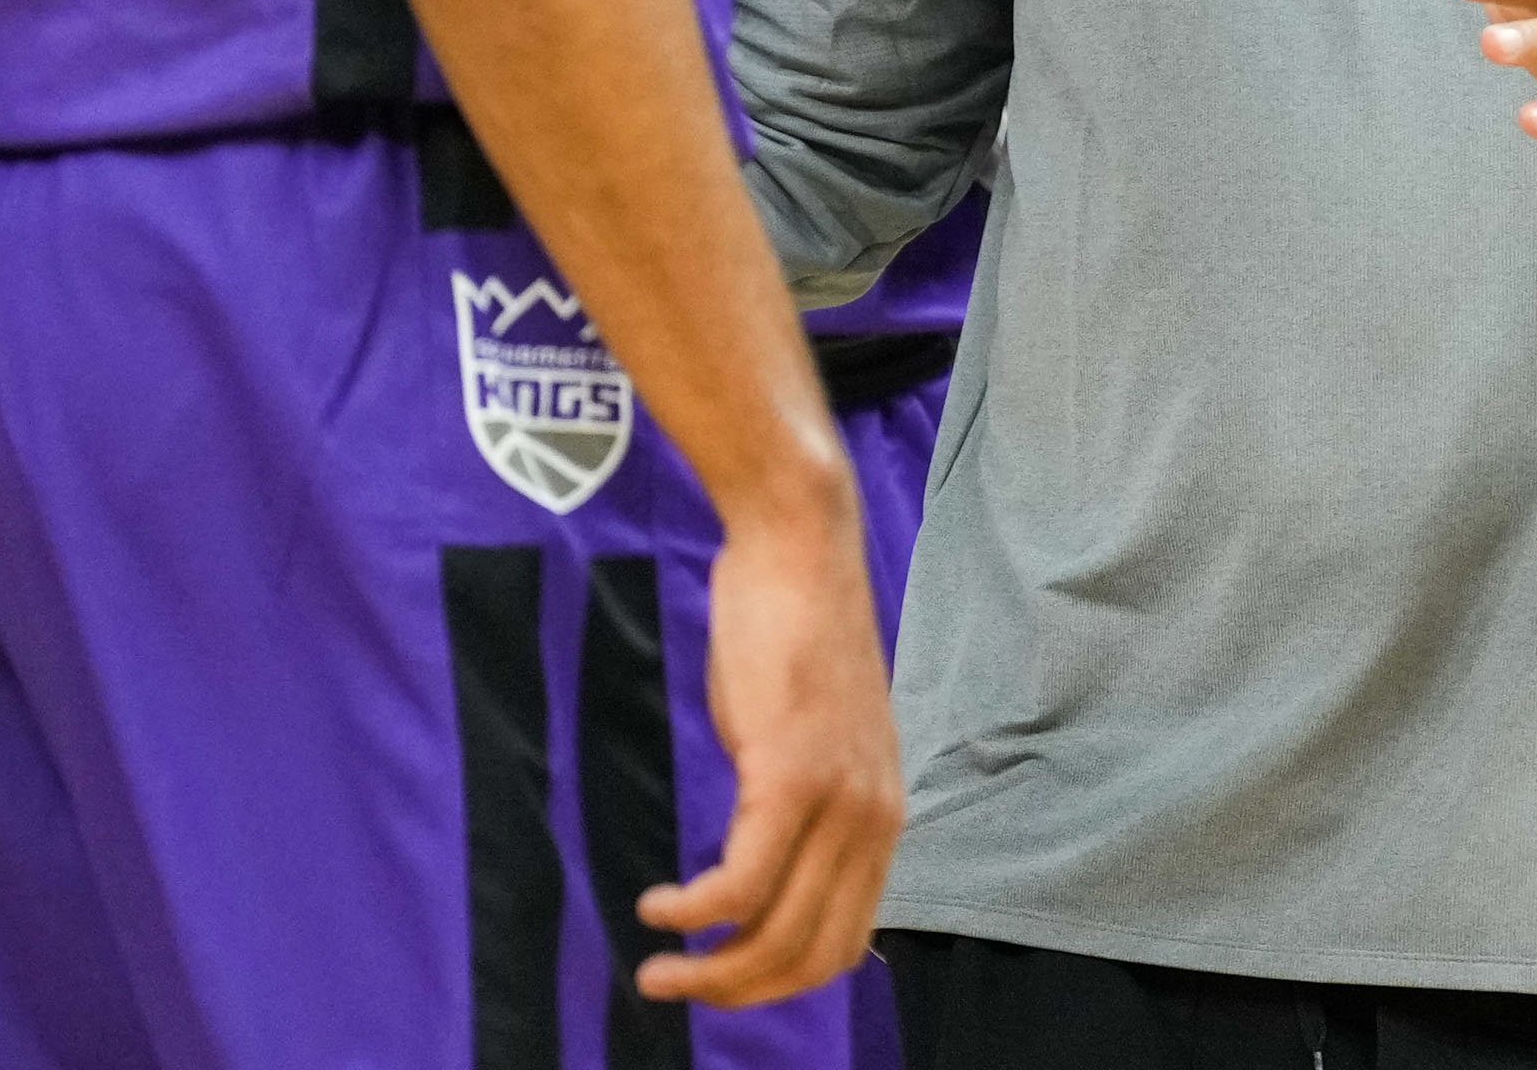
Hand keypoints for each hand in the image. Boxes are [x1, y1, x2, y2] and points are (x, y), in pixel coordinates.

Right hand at [633, 492, 902, 1007]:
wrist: (799, 544)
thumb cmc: (792, 630)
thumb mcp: (812, 735)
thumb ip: (802, 801)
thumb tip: (763, 856)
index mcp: (882, 816)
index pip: (844, 942)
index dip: (779, 982)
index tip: (722, 985)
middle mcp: (873, 819)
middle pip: (811, 954)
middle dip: (738, 993)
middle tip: (673, 993)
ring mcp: (836, 798)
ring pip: (774, 931)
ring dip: (708, 971)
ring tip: (654, 972)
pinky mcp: (789, 772)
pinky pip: (739, 882)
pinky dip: (692, 913)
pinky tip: (656, 908)